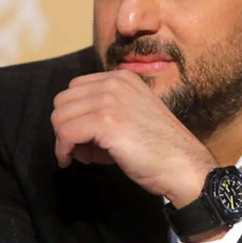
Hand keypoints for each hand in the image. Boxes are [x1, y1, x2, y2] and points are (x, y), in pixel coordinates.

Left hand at [51, 69, 217, 208]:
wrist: (182, 165)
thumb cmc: (159, 149)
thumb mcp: (130, 117)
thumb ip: (102, 115)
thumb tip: (71, 133)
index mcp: (122, 77)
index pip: (75, 88)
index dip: (74, 114)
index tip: (84, 137)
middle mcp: (114, 82)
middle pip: (63, 100)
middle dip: (65, 127)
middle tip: (81, 149)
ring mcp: (109, 99)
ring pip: (60, 116)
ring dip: (63, 140)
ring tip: (81, 156)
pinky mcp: (105, 121)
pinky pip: (65, 133)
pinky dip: (62, 150)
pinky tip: (72, 161)